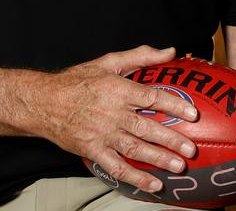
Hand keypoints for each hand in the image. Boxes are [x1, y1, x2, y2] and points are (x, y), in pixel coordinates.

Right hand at [39, 46, 200, 193]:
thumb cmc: (76, 81)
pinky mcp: (93, 151)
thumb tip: (169, 51)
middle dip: (172, 139)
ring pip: (135, 149)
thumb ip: (141, 56)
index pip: (153, 98)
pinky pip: (117, 167)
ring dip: (158, 159)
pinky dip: (135, 178)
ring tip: (178, 166)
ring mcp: (102, 134)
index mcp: (118, 89)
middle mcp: (112, 113)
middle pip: (147, 127)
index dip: (175, 106)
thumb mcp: (108, 62)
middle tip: (190, 149)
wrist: (43, 102)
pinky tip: (153, 184)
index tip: (193, 114)